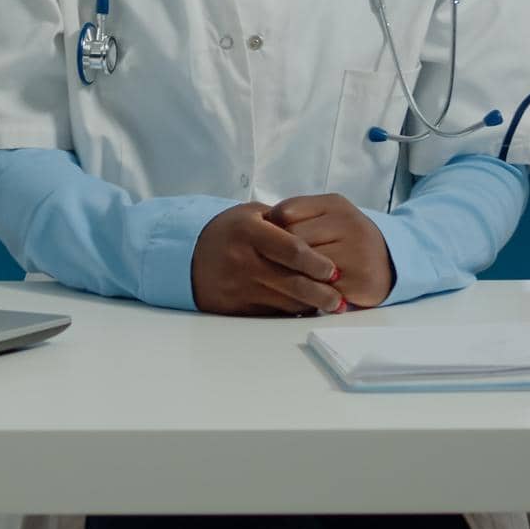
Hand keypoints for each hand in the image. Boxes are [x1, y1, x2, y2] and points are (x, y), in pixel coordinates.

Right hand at [191, 202, 346, 316]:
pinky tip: (306, 308)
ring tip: (331, 304)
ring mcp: (239, 287)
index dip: (315, 262)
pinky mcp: (235, 307)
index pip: (290, 249)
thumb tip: (320, 237)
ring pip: (284, 301)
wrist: (190, 256)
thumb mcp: (251, 215)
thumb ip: (284, 223)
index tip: (334, 270)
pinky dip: (290, 311)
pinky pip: (271, 313)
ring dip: (310, 305)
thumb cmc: (230, 231)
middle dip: (320, 293)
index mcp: (249, 232)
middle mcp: (243, 260)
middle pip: (291, 282)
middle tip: (339, 299)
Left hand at [264, 193, 394, 308]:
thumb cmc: (347, 237)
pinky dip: (308, 294)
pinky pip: (321, 291)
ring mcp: (357, 254)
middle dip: (278, 255)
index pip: (286, 213)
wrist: (390, 261)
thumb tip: (262, 223)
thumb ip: (298, 213)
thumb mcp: (328, 214)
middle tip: (269, 264)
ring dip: (291, 276)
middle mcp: (350, 225)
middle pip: (294, 242)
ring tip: (282, 279)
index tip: (265, 239)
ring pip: (306, 269)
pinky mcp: (359, 283)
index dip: (270, 228)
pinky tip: (302, 293)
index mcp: (336, 205)